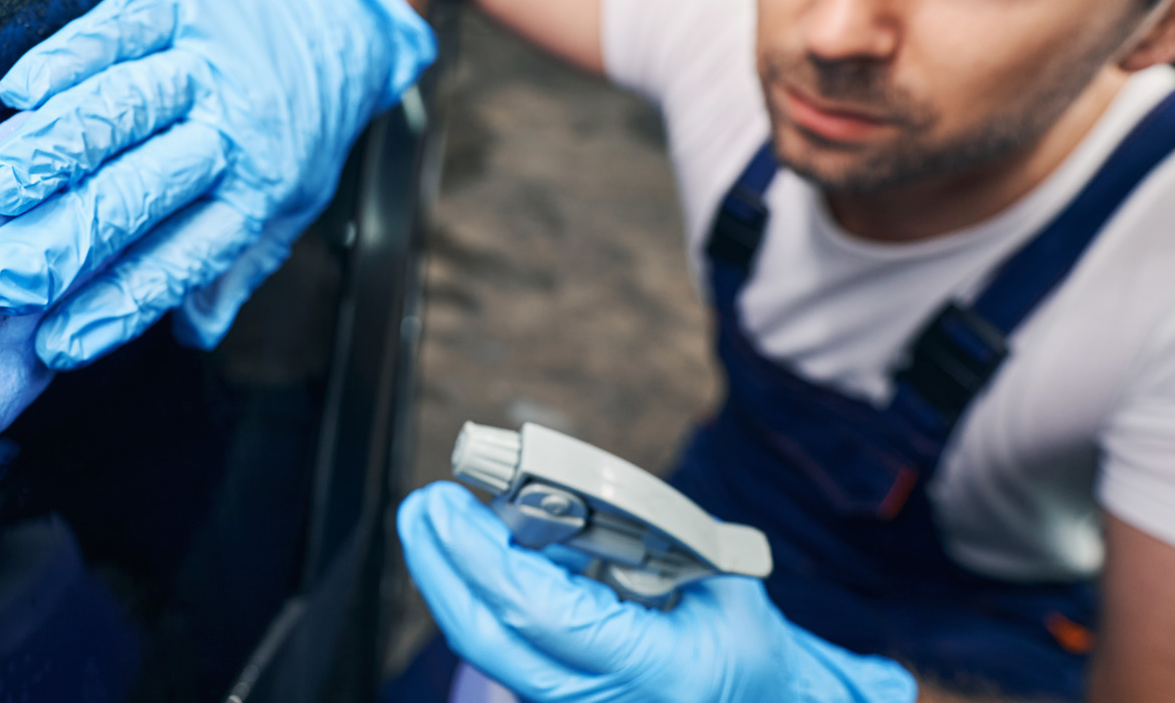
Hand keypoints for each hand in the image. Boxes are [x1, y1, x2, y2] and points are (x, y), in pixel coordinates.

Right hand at [0, 0, 435, 368]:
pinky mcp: (184, 4)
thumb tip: (192, 334)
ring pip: (127, 107)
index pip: (181, 261)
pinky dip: (71, 56)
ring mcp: (208, 64)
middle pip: (142, 191)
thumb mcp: (285, 211)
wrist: (337, 31)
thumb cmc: (296, 132)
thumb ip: (232, 270)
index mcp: (256, 194)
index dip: (116, 305)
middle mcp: (234, 132)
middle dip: (65, 238)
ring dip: (58, 147)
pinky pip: (124, 27)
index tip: (53, 341)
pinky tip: (22, 91)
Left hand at [398, 482, 918, 702]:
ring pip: (491, 651)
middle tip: (421, 507)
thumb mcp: (721, 583)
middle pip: (490, 641)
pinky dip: (484, 604)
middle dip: (440, 569)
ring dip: (455, 583)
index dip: (481, 557)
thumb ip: (648, 542)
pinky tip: (473, 560)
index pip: (540, 615)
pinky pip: (509, 656)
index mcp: (653, 674)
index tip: (446, 506)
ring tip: (440, 521)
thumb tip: (559, 499)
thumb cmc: (753, 649)